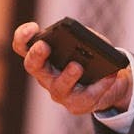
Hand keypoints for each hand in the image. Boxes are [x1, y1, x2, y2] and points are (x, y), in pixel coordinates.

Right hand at [12, 22, 132, 114]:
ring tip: (77, 66)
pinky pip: (87, 97)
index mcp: (44, 55)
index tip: (33, 28)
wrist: (110, 80)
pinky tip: (109, 76)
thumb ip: (85, 37)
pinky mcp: (76, 104)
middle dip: (36, 55)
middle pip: (33, 65)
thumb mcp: (90, 41)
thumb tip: (84, 40)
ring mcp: (59, 91)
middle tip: (44, 46)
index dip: (23, 36)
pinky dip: (100, 85)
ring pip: (57, 87)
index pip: (23, 46)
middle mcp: (46, 74)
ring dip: (67, 76)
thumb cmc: (93, 56)